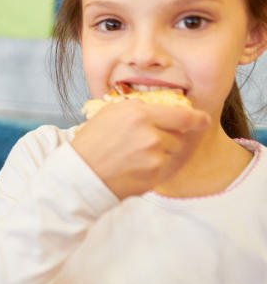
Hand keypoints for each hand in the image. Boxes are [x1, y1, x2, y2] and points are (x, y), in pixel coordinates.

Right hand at [71, 100, 209, 198]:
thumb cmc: (90, 143)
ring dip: (159, 154)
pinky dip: (152, 169)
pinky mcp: (154, 176)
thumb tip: (160, 108)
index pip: (182, 116)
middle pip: (178, 136)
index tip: (203, 120)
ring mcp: (154, 157)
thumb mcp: (109, 114)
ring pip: (171, 153)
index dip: (197, 118)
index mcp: (140, 115)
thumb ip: (137, 108)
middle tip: (142, 143)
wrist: (80, 175)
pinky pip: (163, 169)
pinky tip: (132, 168)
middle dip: (166, 138)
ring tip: (133, 157)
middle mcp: (151, 135)